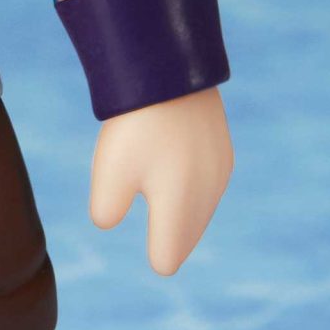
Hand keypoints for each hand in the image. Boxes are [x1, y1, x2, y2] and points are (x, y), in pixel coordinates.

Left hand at [89, 87, 232, 275]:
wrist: (171, 70)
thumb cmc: (135, 126)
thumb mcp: (109, 173)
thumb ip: (107, 211)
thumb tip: (109, 220)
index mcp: (181, 210)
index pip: (167, 259)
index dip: (150, 249)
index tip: (138, 220)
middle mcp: (207, 197)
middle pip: (186, 238)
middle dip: (165, 230)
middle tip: (142, 194)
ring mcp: (219, 174)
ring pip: (198, 210)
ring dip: (177, 204)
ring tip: (155, 172)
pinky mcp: (223, 152)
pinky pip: (207, 185)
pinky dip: (189, 182)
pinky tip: (173, 161)